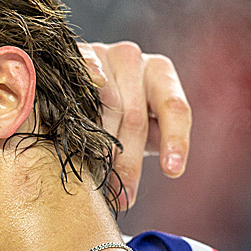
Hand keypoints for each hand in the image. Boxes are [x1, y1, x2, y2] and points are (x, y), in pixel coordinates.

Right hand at [78, 42, 190, 209]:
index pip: (175, 109)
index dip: (175, 140)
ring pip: (107, 104)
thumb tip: (127, 194)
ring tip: (96, 176)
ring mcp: (103, 54)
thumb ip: (147, 143)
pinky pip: (82, 76)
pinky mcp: (74, 54)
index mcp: (160, 74)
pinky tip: (81, 109)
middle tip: (123, 197)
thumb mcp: (139, 128)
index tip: (172, 171)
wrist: (75, 83)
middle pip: (135, 117)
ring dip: (101, 145)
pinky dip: (85, 92)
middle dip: (129, 162)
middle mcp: (134, 59)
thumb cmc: (115, 112)